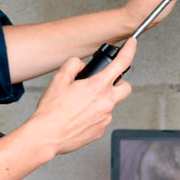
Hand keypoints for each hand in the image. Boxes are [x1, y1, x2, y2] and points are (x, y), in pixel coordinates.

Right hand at [26, 39, 135, 156]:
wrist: (46, 136)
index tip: (132, 44)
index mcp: (98, 86)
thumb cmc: (51, 111)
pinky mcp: (101, 130)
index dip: (130, 50)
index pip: (121, 63)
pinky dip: (95, 114)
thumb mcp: (59, 79)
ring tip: (81, 104)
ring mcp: (105, 118)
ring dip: (102, 100)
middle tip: (104, 82)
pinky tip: (80, 116)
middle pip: (126, 87)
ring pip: (111, 104)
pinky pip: (103, 118)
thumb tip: (80, 64)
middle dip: (119, 82)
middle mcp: (106, 102)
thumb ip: (73, 65)